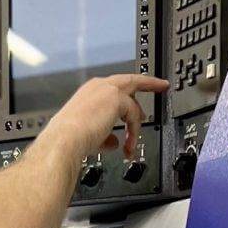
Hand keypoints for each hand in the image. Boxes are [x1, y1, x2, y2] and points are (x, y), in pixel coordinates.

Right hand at [51, 74, 166, 164]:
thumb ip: (105, 135)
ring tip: (133, 144)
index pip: (114, 88)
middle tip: (162, 85)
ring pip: (133, 102)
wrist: (65, 139)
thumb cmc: (70, 138)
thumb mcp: (90, 135)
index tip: (136, 100)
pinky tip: (128, 147)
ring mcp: (107, 90)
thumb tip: (116, 142)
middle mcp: (98, 87)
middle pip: (130, 80)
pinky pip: (134, 116)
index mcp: (89, 92)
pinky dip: (133, 133)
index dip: (128, 95)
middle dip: (149, 83)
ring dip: (135, 125)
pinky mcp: (116, 98)